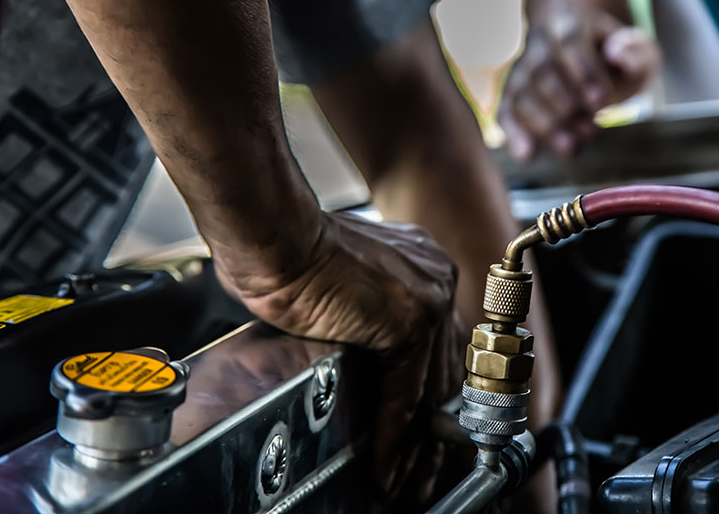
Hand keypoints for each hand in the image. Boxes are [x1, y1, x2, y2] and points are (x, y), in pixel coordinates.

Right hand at [215, 211, 465, 503]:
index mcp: (424, 266)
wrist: (275, 237)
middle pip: (443, 370)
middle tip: (421, 470)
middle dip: (432, 430)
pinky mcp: (412, 320)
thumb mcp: (348, 286)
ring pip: (430, 389)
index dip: (430, 396)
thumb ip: (372, 316)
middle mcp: (436, 278)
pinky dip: (394, 435)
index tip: (422, 433)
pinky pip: (406, 394)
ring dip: (417, 444)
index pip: (439, 346)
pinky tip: (386, 463)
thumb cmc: (291, 255)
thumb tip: (371, 356)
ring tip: (405, 481)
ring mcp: (430, 298)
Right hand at [499, 0, 659, 160]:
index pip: (570, 42)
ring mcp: (521, 69)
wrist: (583, 51)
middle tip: (590, 132)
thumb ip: (634, 52)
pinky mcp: (511, 95)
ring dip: (544, 124)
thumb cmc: (612, 55)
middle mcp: (538, 44)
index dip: (584, 73)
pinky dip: (513, 135)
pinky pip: (505, 113)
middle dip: (565, 106)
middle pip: (541, 73)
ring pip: (521, 95)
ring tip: (571, 148)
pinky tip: (527, 155)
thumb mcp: (635, 49)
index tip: (601, 103)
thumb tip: (615, 54)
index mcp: (568, 23)